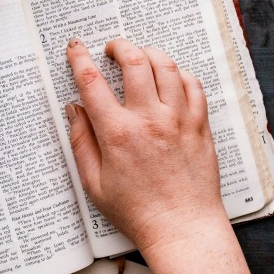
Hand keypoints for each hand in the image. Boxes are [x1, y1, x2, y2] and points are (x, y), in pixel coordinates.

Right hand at [65, 37, 226, 255]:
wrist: (181, 227)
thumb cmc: (137, 211)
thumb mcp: (94, 183)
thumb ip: (81, 142)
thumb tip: (74, 110)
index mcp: (118, 134)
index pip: (92, 82)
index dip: (79, 58)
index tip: (75, 47)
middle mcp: (149, 120)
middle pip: (134, 61)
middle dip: (119, 46)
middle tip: (112, 49)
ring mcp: (178, 120)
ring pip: (166, 66)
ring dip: (149, 53)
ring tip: (140, 56)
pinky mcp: (199, 126)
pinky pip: (193, 85)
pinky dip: (179, 73)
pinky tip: (170, 77)